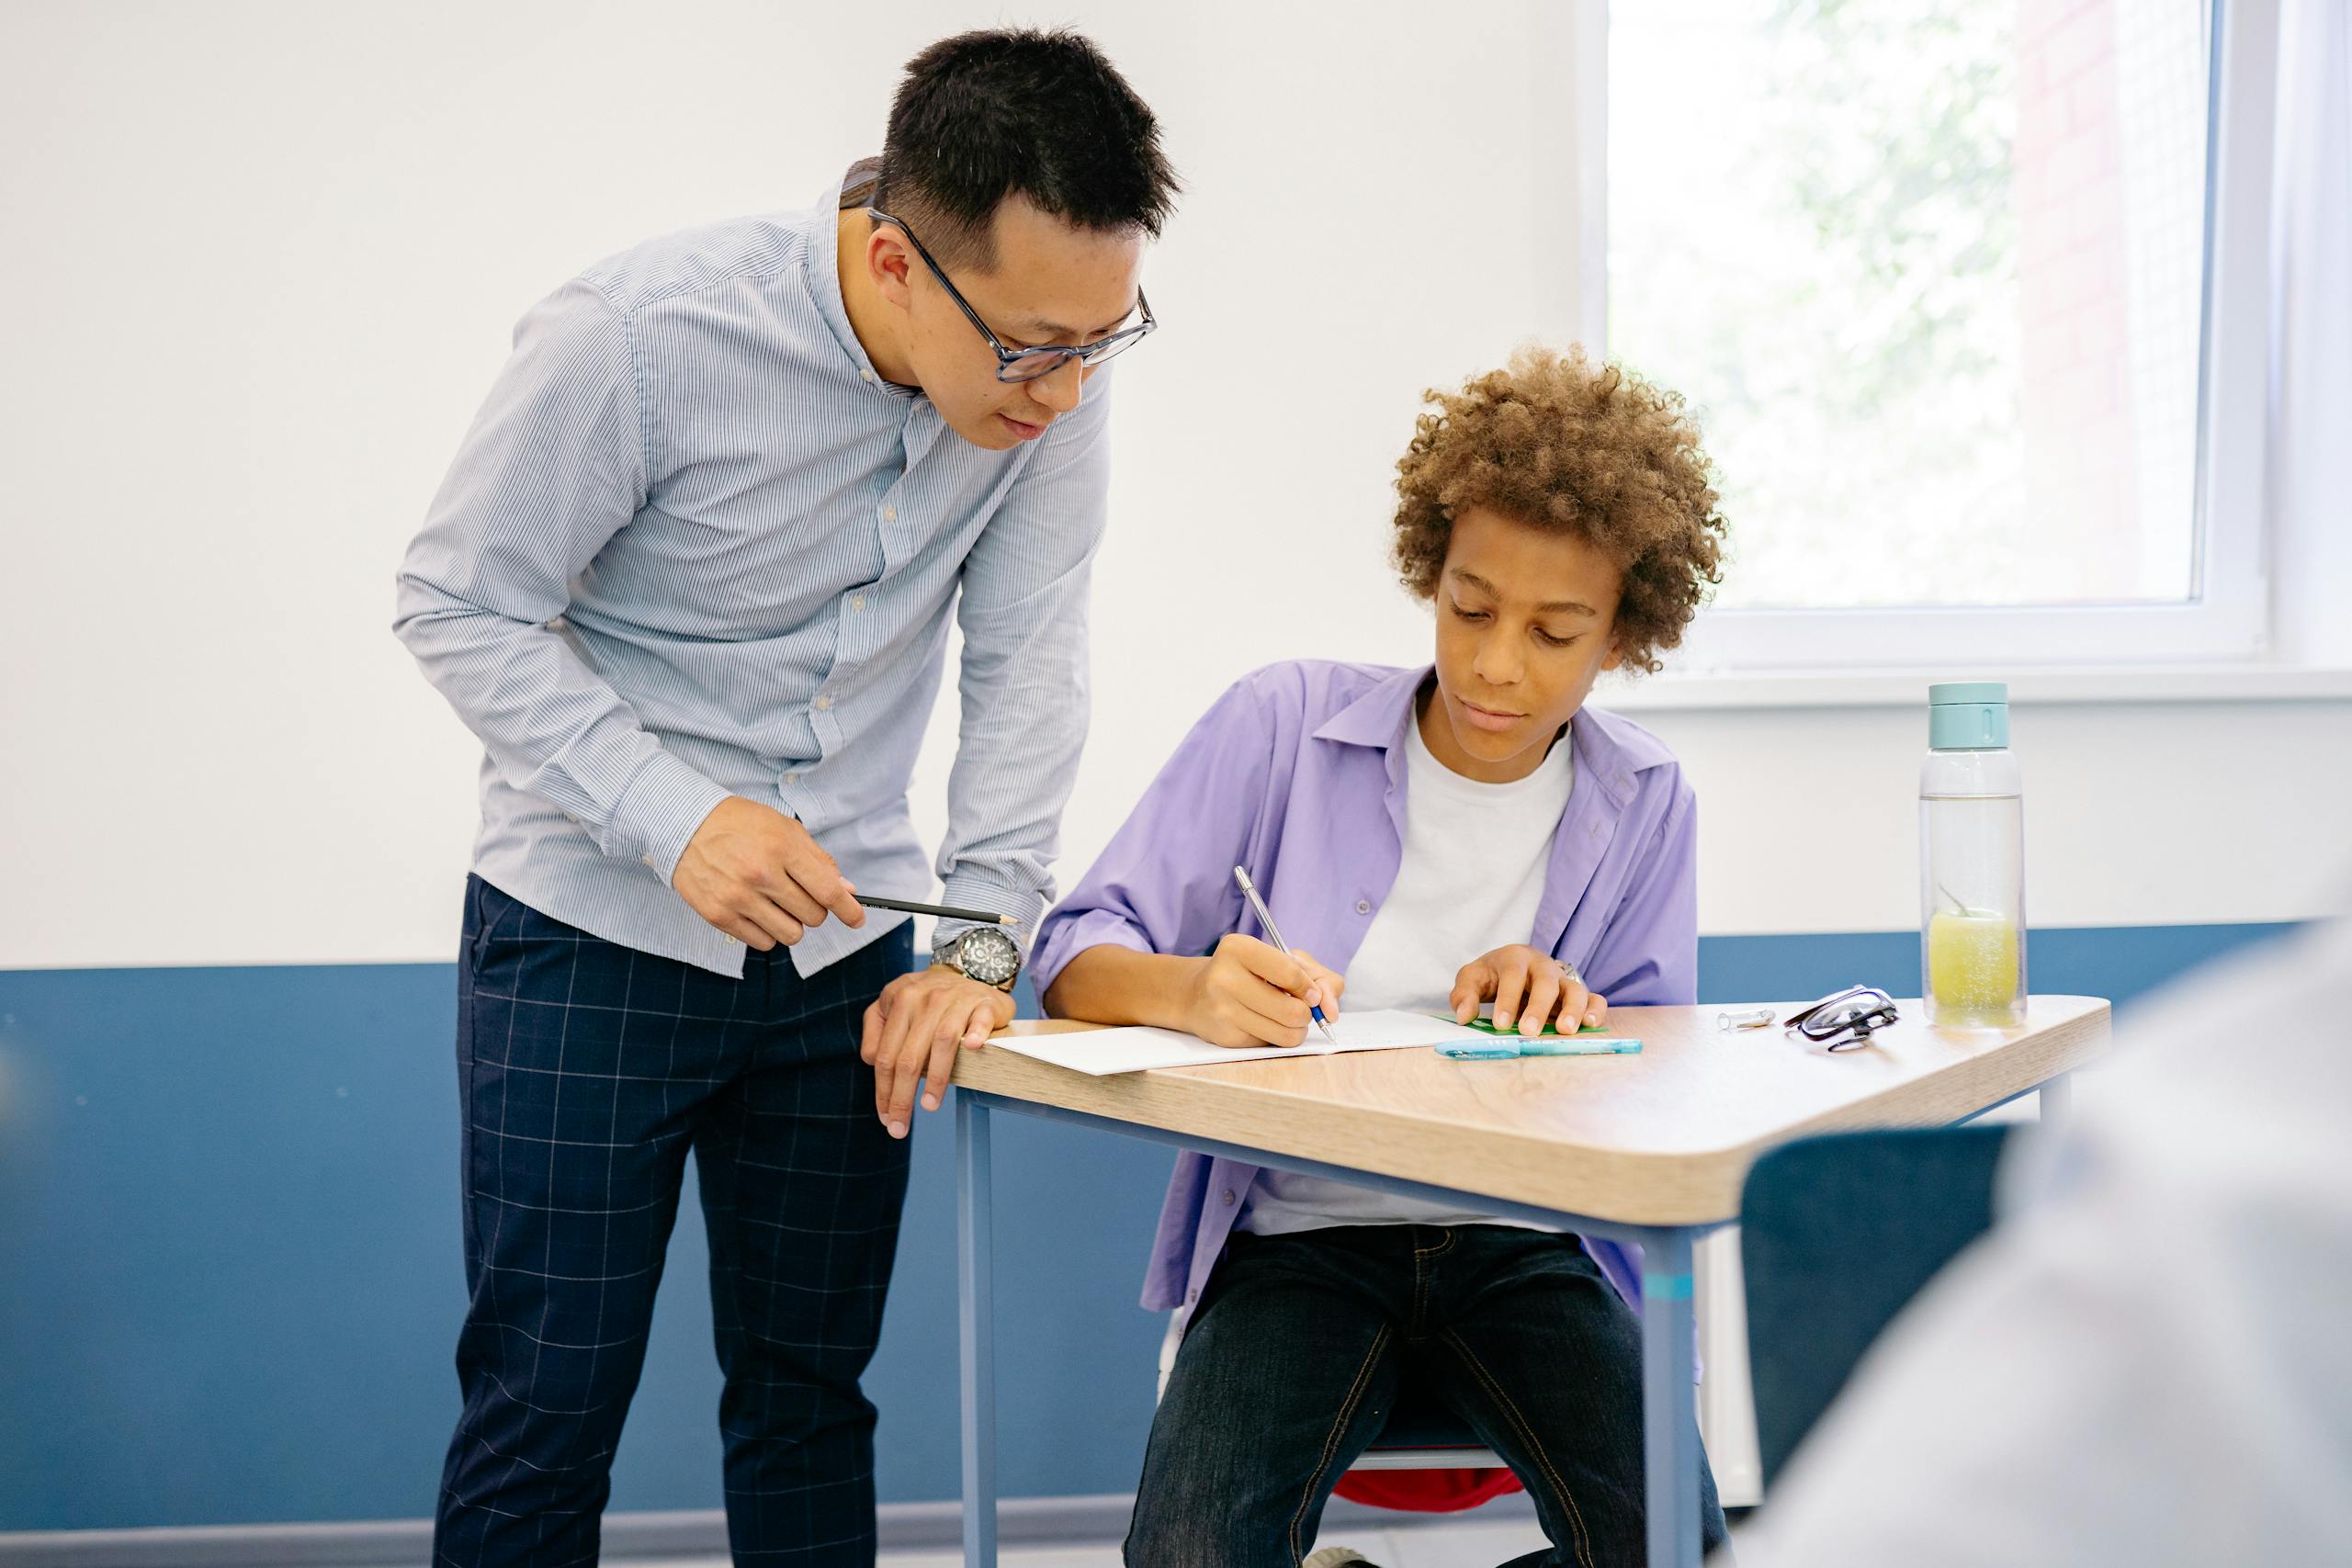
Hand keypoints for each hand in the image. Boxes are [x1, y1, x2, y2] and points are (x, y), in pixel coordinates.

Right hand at [672, 797, 864, 948]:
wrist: (684, 825)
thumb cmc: (738, 823)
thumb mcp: (784, 827)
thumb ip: (818, 860)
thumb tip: (845, 890)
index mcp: (782, 847)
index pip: (827, 891)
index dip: (848, 910)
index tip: (857, 918)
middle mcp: (761, 874)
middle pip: (813, 916)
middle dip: (815, 909)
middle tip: (801, 895)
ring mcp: (738, 897)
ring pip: (791, 935)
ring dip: (792, 923)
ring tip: (778, 904)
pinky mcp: (718, 915)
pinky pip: (762, 942)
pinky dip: (767, 932)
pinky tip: (758, 912)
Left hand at [860, 965, 1015, 1137]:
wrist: (967, 969)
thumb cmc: (926, 999)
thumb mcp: (893, 1005)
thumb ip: (876, 1031)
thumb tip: (871, 1061)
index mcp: (898, 1000)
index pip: (885, 1054)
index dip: (883, 1090)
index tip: (885, 1117)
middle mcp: (925, 998)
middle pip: (909, 1056)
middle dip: (902, 1097)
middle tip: (900, 1127)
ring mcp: (957, 999)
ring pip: (942, 1042)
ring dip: (936, 1078)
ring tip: (929, 1105)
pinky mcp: (984, 1002)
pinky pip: (980, 1020)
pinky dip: (976, 1035)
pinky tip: (973, 1049)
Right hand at [1182, 934, 1344, 1048]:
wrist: (1196, 994)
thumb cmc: (1248, 973)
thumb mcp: (1281, 959)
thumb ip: (1318, 977)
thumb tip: (1330, 1011)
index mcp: (1238, 948)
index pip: (1290, 972)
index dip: (1310, 988)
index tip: (1312, 995)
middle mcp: (1224, 977)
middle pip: (1292, 1010)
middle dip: (1306, 1014)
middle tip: (1298, 1007)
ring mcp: (1222, 1010)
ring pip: (1285, 1034)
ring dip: (1295, 1029)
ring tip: (1284, 1017)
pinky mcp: (1224, 1036)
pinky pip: (1270, 1044)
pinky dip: (1275, 1036)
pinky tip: (1261, 1023)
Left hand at [1451, 945, 1606, 1035]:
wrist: (1514, 967)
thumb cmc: (1492, 976)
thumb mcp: (1472, 979)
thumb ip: (1464, 995)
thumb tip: (1464, 1016)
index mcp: (1515, 958)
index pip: (1513, 974)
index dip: (1507, 999)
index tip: (1500, 1024)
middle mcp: (1543, 966)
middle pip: (1546, 982)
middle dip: (1538, 1007)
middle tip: (1528, 1031)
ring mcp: (1563, 979)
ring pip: (1575, 989)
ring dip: (1573, 1009)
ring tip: (1565, 1030)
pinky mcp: (1577, 993)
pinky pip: (1594, 998)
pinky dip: (1596, 1010)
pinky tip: (1590, 1025)